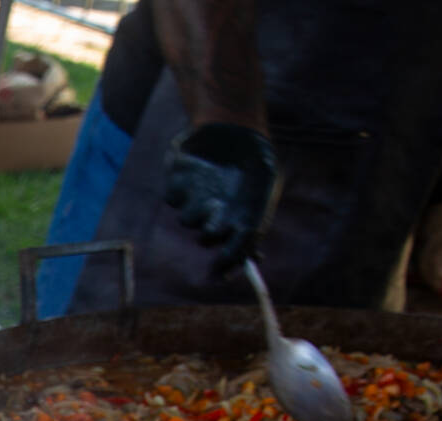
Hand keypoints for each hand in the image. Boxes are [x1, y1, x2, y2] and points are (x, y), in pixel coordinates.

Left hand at [164, 122, 280, 273]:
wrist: (232, 127)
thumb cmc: (253, 157)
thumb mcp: (268, 183)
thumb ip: (257, 219)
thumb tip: (252, 259)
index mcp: (241, 217)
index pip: (232, 250)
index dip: (227, 264)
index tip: (222, 272)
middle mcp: (216, 214)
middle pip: (207, 239)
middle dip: (212, 234)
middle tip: (218, 223)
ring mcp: (195, 202)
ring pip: (189, 220)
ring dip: (200, 209)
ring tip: (214, 188)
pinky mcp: (176, 188)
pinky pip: (174, 198)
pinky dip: (184, 188)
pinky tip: (198, 170)